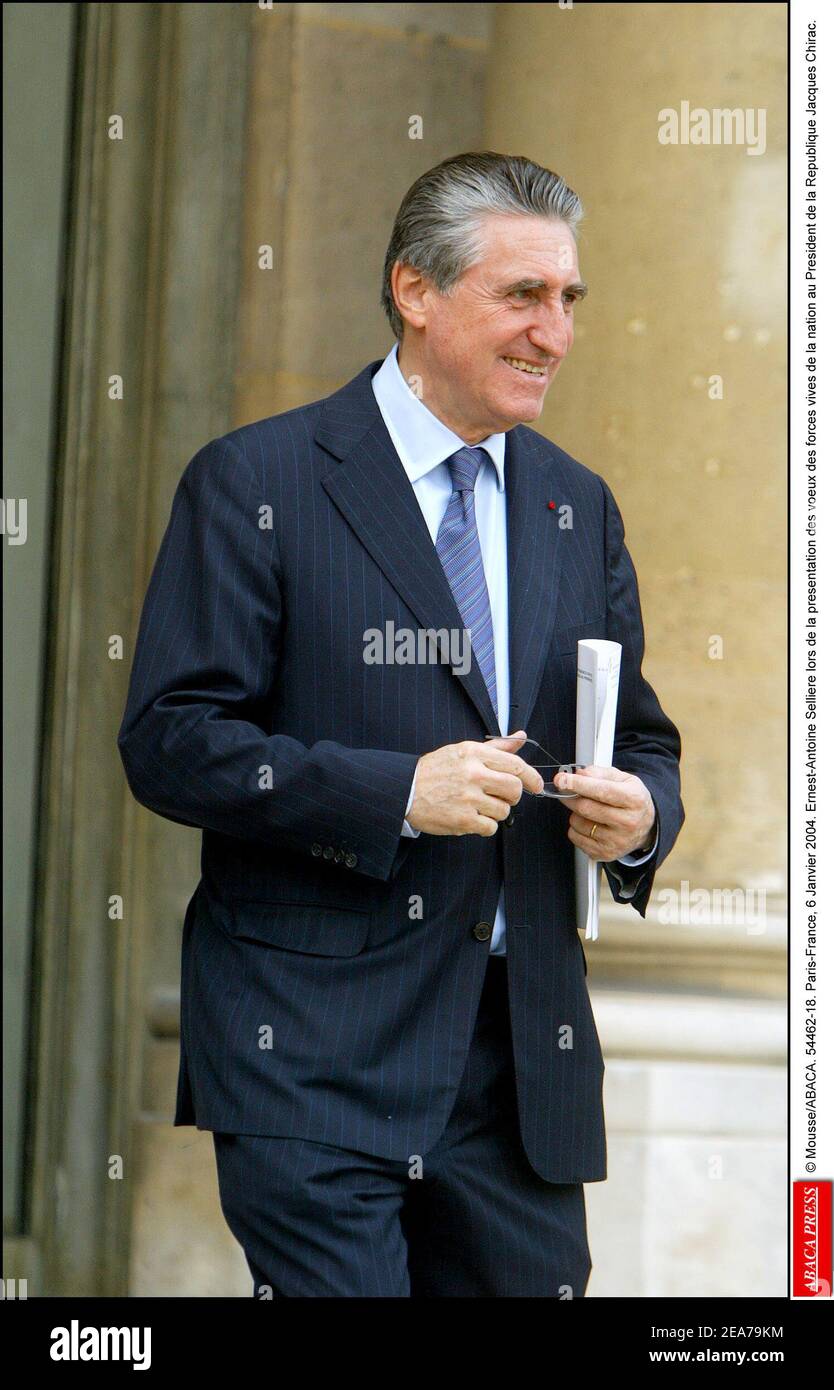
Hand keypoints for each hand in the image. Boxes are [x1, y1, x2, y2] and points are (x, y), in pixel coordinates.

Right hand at [406, 731, 543, 836]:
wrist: (406, 790)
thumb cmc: (435, 770)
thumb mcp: (464, 750)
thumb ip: (496, 747)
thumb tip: (521, 737)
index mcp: (474, 754)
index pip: (515, 765)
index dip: (531, 776)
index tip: (536, 784)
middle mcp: (473, 774)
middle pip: (514, 789)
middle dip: (513, 796)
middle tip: (502, 797)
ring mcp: (468, 798)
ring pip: (504, 811)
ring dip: (496, 812)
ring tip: (479, 806)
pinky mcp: (463, 820)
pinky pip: (490, 827)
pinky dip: (485, 826)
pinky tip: (472, 818)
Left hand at [554, 764, 655, 861]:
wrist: (645, 827)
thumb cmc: (631, 801)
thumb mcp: (624, 779)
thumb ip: (600, 773)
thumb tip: (579, 774)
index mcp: (634, 799)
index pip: (601, 791)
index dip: (578, 784)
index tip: (562, 779)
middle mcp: (628, 822)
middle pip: (585, 808)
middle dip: (570, 796)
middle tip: (567, 790)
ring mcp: (617, 841)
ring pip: (578, 823)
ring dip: (574, 813)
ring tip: (587, 810)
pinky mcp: (605, 853)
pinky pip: (576, 838)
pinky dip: (576, 828)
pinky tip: (589, 824)